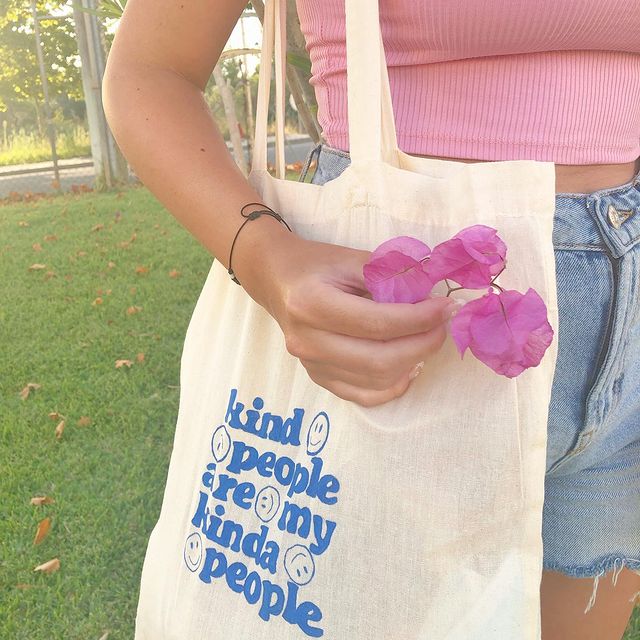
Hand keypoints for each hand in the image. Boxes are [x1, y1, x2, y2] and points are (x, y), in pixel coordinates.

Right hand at [234, 225, 457, 406]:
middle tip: (442, 326)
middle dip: (422, 344)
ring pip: (375, 381)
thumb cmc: (316, 265)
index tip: (447, 307)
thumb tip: (432, 294)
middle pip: (379, 359)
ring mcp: (311, 365)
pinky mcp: (319, 378)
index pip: (378, 323)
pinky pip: (363, 396)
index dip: (420, 319)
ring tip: (426, 340)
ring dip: (412, 363)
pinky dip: (392, 386)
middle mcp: (308, 342)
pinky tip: (409, 367)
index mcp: (312, 305)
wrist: (277, 280)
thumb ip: (390, 275)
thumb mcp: (351, 258)